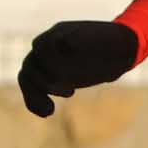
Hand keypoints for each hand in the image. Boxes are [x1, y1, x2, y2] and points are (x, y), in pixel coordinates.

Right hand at [18, 19, 140, 116]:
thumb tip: (64, 45)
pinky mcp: (51, 77)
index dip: (49, 63)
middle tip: (70, 93)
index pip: (39, 48)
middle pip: (30, 66)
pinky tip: (47, 113)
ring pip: (27, 80)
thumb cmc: (112, 42)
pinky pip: (34, 89)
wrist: (119, 49)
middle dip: (44, 83)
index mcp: (56, 34)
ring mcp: (47, 63)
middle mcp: (48, 47)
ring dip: (34, 96)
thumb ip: (84, 41)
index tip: (70, 72)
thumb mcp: (102, 40)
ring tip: (49, 111)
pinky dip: (35, 102)